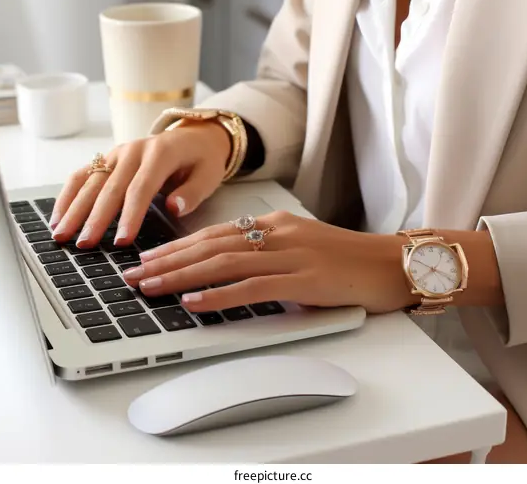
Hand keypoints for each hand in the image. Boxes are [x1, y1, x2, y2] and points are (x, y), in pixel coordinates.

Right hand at [51, 121, 230, 247]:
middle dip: (95, 218)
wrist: (195, 136)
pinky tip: (58, 218)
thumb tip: (175, 208)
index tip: (122, 240)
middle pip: (110, 187)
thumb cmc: (202, 160)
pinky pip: (82, 175)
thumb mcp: (209, 175)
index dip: (130, 215)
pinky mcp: (107, 159)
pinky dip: (67, 196)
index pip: (141, 188)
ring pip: (90, 181)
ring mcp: (117, 153)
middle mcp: (134, 150)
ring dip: (74, 208)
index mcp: (161, 153)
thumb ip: (192, 193)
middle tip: (84, 244)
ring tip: (61, 235)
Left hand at [122, 211, 417, 313]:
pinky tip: (193, 302)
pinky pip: (253, 287)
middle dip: (167, 260)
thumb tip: (227, 275)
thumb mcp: (301, 249)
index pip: (215, 234)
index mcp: (275, 224)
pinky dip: (219, 295)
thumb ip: (266, 256)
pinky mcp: (305, 280)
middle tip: (134, 273)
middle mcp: (278, 233)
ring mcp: (291, 254)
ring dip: (181, 276)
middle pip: (210, 245)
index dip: (177, 246)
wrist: (391, 264)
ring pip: (223, 262)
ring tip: (149, 287)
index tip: (148, 257)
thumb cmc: (347, 260)